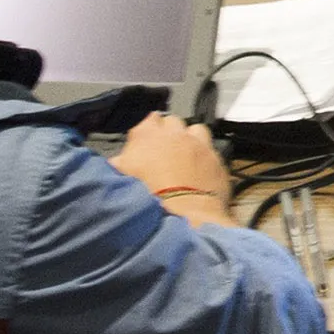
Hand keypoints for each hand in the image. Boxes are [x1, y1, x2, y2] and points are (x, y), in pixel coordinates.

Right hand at [113, 112, 234, 216]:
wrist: (183, 214)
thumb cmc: (149, 196)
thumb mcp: (124, 179)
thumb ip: (119, 165)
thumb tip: (116, 162)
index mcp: (148, 134)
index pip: (148, 118)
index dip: (148, 130)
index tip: (146, 141)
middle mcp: (175, 134)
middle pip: (172, 122)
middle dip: (169, 133)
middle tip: (165, 152)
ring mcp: (199, 144)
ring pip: (195, 129)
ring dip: (190, 139)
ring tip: (186, 156)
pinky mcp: (216, 159)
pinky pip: (211, 150)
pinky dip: (206, 157)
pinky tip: (201, 170)